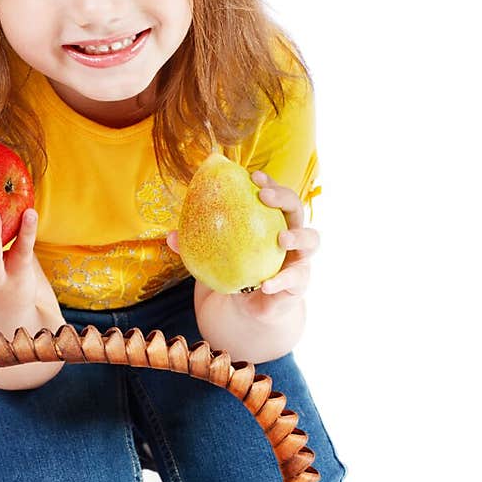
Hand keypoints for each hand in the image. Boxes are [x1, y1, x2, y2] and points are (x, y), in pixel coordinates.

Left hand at [165, 172, 318, 306]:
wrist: (250, 305)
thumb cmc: (235, 270)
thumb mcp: (215, 255)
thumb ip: (197, 244)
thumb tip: (169, 236)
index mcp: (272, 221)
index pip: (275, 195)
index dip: (268, 183)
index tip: (252, 176)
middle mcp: (292, 234)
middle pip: (297, 209)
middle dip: (284, 197)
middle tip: (264, 196)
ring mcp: (300, 257)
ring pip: (312, 241)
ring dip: (299, 236)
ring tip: (281, 239)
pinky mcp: (299, 283)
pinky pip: (295, 280)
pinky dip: (280, 282)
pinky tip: (266, 285)